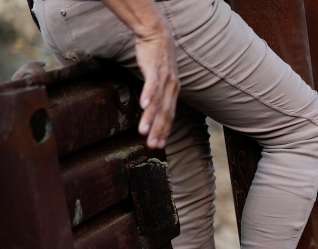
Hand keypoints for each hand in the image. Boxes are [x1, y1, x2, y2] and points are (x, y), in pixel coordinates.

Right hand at [135, 29, 179, 148]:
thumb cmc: (157, 56)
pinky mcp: (154, 68)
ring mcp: (164, 78)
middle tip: (153, 146)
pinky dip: (148, 95)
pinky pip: (152, 84)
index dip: (165, 131)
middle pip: (165, 113)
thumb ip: (160, 91)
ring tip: (143, 132)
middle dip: (158, 131)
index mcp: (173, 90)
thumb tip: (155, 104)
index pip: (170, 115)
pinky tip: (144, 106)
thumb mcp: (162, 77)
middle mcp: (171, 87)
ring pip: (157, 102)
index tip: (160, 145)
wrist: (158, 33)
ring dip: (150, 118)